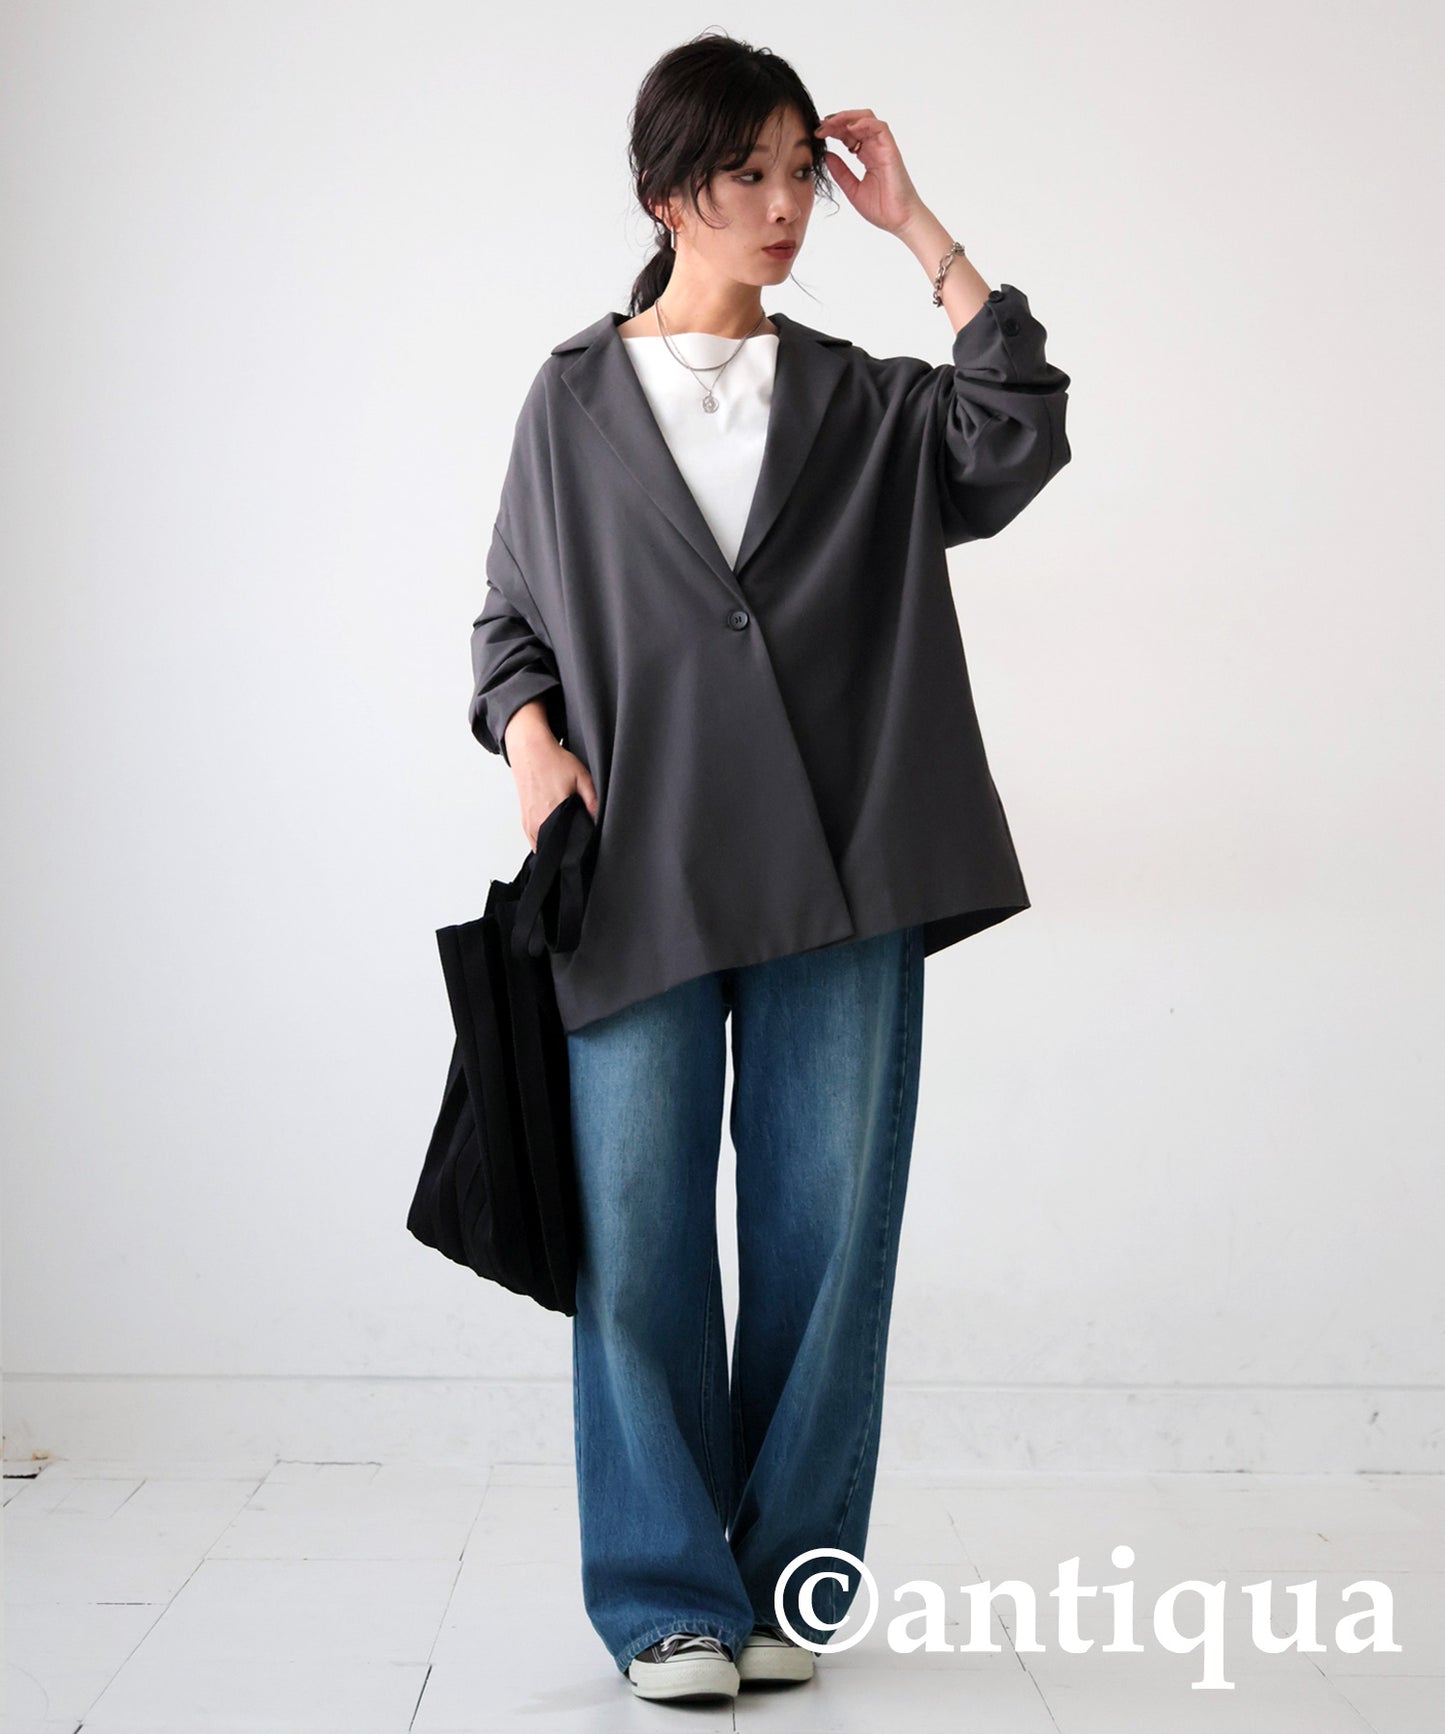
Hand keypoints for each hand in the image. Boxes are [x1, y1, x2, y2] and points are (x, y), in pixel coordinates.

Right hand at [508, 737, 597, 853]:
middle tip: (577, 834)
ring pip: (544, 846)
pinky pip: (534, 840)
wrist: (529, 751)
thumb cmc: (552, 761)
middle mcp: (538, 820)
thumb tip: (599, 819)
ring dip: (555, 844)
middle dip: (568, 845)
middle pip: (557, 847)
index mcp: (553, 812)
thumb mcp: (581, 776)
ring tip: (566, 833)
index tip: (585, 838)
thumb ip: (592, 799)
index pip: (569, 842)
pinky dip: (544, 840)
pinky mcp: (524, 821)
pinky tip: (554, 833)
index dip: (579, 844)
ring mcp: (529, 822)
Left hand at [814, 109, 926, 235]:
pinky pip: (880, 128)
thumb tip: (826, 155)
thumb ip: (840, 172)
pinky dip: (864, 123)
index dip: (833, 131)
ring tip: (831, 124)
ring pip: (866, 119)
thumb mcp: (852, 189)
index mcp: (866, 156)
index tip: (818, 134)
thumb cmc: (882, 209)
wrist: (900, 221)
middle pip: (855, 123)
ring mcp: (883, 148)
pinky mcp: (891, 150)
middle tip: (821, 126)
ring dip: (847, 117)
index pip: (848, 135)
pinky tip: (850, 127)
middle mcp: (875, 148)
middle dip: (837, 121)